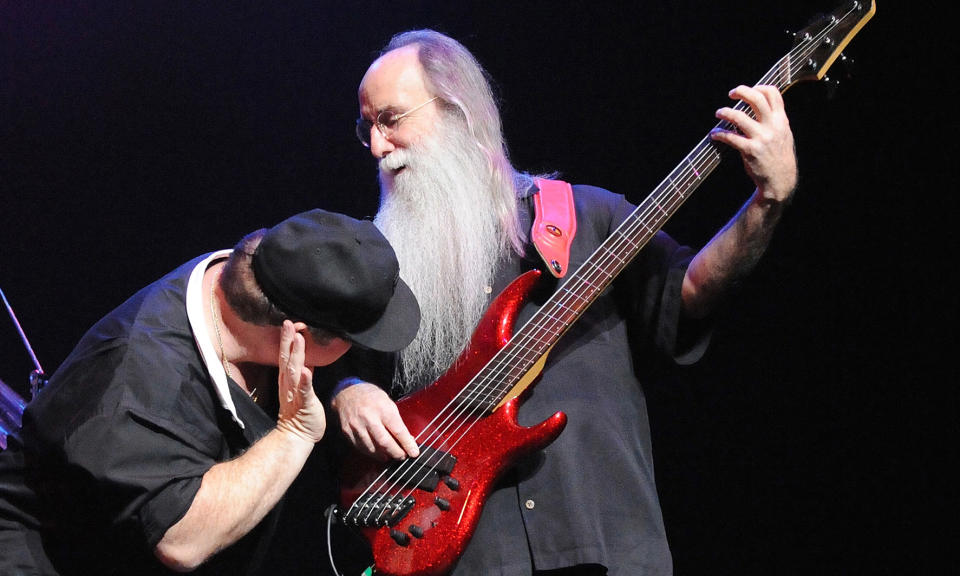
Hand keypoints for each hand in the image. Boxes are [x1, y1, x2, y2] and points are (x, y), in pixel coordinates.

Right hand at [275, 320, 325, 443]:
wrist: (296, 435)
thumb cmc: (300, 412)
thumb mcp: (301, 388)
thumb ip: (303, 374)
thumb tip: (306, 361)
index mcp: (288, 379)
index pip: (286, 356)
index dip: (287, 340)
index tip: (288, 324)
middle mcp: (288, 384)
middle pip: (286, 359)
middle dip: (287, 340)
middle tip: (288, 323)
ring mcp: (295, 393)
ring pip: (294, 370)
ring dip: (296, 354)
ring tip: (298, 338)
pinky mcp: (304, 403)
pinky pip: (304, 390)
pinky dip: (304, 380)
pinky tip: (306, 370)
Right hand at [331, 381, 419, 459]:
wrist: (347, 392)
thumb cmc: (370, 396)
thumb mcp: (388, 402)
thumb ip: (396, 421)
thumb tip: (407, 439)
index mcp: (382, 408)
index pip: (398, 430)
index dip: (407, 444)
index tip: (414, 452)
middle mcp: (369, 417)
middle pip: (384, 442)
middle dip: (396, 453)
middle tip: (402, 456)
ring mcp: (357, 426)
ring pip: (372, 448)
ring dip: (384, 455)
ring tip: (390, 455)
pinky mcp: (348, 432)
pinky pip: (361, 448)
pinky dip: (372, 453)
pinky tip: (378, 452)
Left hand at [711, 85, 797, 204]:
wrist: (781, 180)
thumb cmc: (779, 157)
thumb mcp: (784, 135)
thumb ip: (775, 120)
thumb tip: (761, 105)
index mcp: (782, 120)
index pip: (773, 94)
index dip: (759, 87)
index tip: (749, 89)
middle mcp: (773, 126)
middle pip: (756, 99)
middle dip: (741, 91)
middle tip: (732, 94)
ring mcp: (761, 138)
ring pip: (739, 116)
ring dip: (725, 112)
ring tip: (719, 113)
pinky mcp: (750, 150)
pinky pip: (730, 137)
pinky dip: (719, 134)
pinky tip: (714, 134)